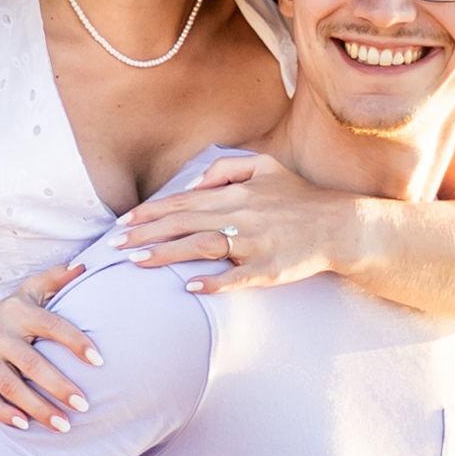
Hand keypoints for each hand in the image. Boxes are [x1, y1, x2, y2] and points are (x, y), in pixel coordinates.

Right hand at [0, 275, 92, 432]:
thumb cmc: (5, 318)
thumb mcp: (26, 294)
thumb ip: (55, 280)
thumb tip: (84, 267)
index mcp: (16, 311)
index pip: (51, 325)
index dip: (76, 342)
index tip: (99, 362)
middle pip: (31, 363)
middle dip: (59, 386)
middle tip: (85, 406)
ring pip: (9, 386)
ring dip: (38, 408)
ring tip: (64, 425)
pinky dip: (4, 414)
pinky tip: (25, 426)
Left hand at [109, 150, 342, 292]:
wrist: (340, 226)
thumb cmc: (298, 198)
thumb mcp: (265, 167)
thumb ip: (225, 168)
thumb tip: (191, 183)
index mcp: (236, 193)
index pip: (183, 202)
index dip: (150, 213)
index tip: (122, 224)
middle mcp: (241, 215)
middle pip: (184, 223)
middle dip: (145, 235)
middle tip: (114, 247)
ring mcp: (255, 243)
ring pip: (202, 246)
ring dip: (167, 254)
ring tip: (136, 263)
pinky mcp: (269, 268)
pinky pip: (238, 276)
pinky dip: (214, 281)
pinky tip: (191, 287)